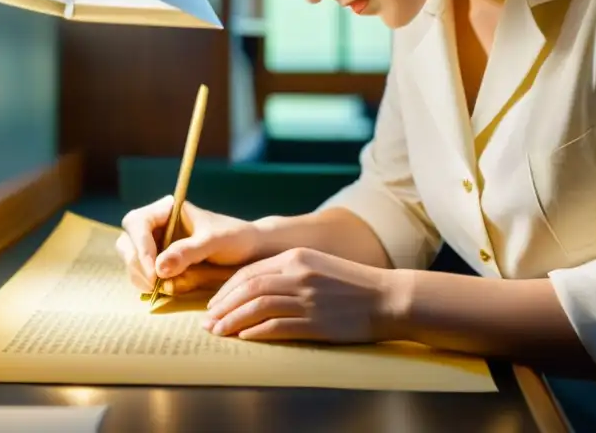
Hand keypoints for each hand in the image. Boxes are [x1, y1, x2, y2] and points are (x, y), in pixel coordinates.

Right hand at [115, 195, 264, 294]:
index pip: (136, 222)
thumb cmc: (235, 238)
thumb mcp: (215, 242)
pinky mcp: (159, 263)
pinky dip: (149, 285)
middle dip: (138, 264)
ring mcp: (155, 245)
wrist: (249, 252)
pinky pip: (142, 275)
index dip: (140, 247)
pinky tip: (168, 289)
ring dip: (142, 277)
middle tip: (155, 285)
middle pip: (127, 242)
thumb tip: (159, 268)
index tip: (154, 271)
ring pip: (132, 261)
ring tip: (165, 288)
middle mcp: (157, 225)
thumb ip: (188, 252)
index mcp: (167, 209)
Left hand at [202, 247, 400, 343]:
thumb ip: (289, 272)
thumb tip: (257, 288)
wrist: (387, 298)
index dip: (226, 289)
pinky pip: (276, 327)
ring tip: (218, 333)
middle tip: (207, 321)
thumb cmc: (354, 284)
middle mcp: (298, 275)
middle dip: (222, 306)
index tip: (214, 304)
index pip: (249, 272)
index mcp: (297, 257)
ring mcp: (306, 299)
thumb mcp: (319, 266)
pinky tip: (244, 339)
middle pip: (247, 289)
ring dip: (232, 321)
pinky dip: (255, 333)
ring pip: (256, 307)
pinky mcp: (315, 322)